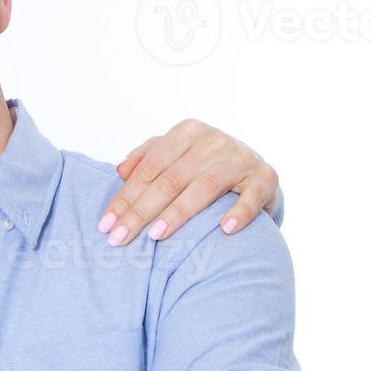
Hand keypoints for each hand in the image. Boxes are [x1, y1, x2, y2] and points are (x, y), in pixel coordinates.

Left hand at [99, 119, 278, 245]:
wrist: (255, 170)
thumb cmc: (205, 165)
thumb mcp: (176, 155)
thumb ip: (147, 158)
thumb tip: (120, 170)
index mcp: (188, 133)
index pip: (149, 168)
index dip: (125, 196)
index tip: (105, 224)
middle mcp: (214, 141)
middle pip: (170, 180)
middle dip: (141, 211)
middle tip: (119, 237)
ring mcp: (241, 159)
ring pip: (203, 187)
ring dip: (178, 213)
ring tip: (155, 236)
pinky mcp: (265, 178)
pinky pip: (252, 196)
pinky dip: (239, 212)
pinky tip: (224, 229)